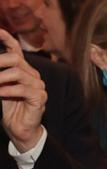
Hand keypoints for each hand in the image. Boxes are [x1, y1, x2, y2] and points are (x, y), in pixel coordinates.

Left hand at [0, 30, 46, 150]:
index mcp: (23, 69)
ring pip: (18, 73)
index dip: (5, 37)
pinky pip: (22, 89)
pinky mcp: (40, 97)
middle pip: (14, 59)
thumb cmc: (9, 108)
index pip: (15, 48)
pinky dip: (7, 91)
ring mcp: (38, 85)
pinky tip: (0, 94)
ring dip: (0, 78)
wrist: (20, 130)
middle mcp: (32, 74)